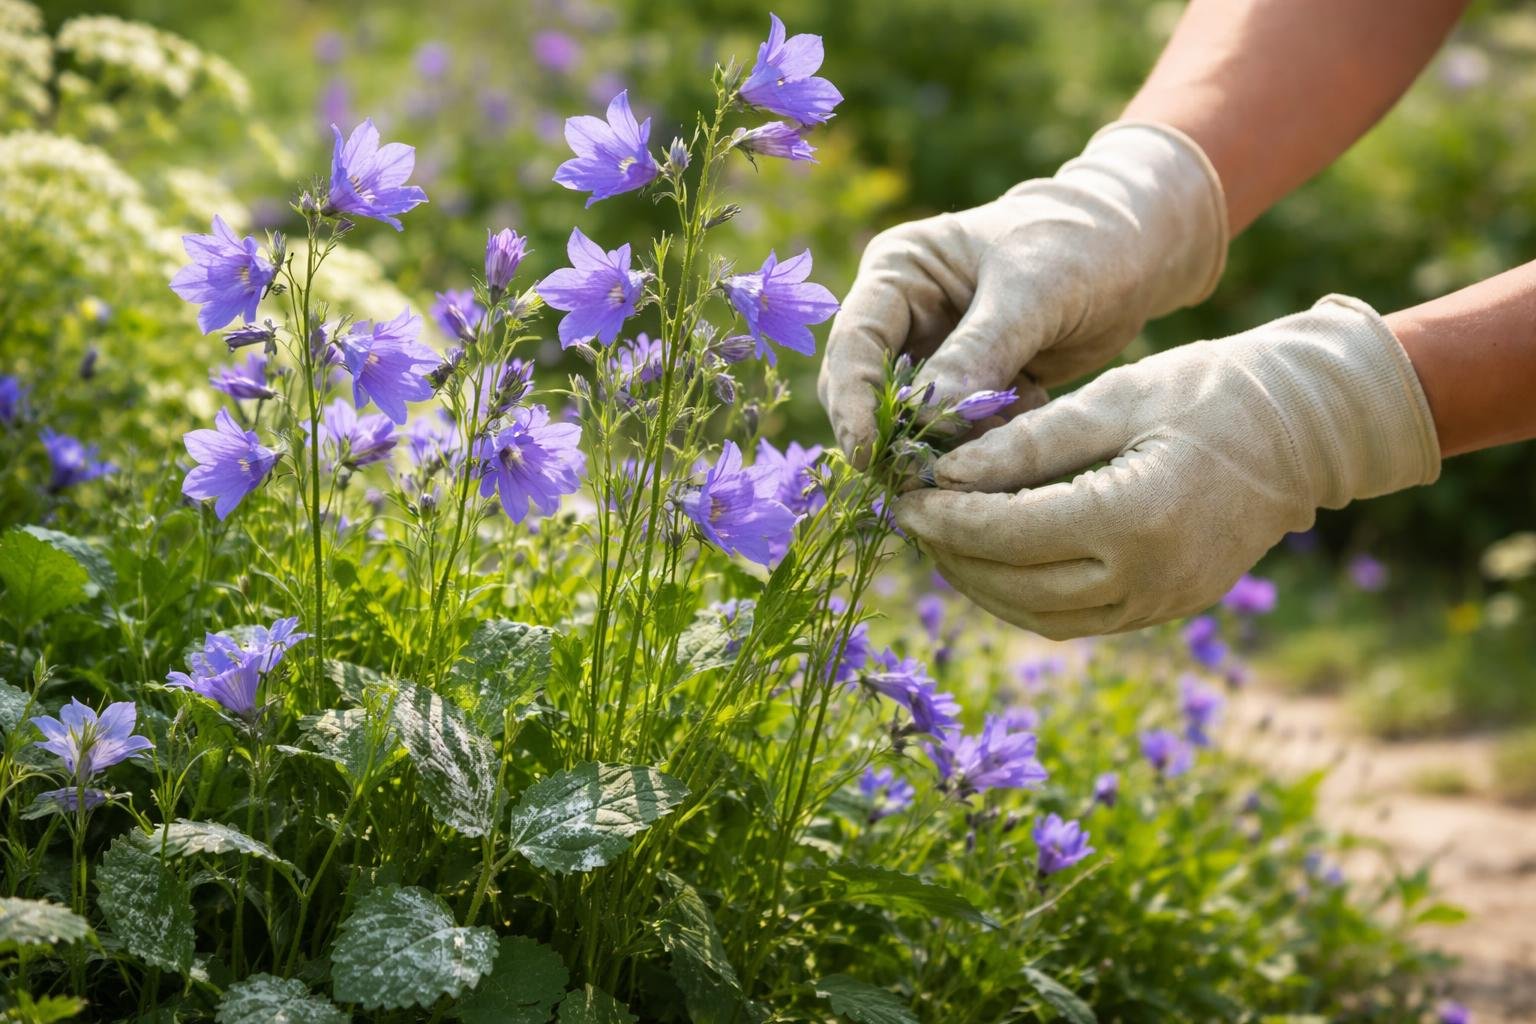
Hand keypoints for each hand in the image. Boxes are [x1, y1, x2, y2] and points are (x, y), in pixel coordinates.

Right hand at [818, 121, 1226, 466]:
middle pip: (868, 394)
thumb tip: (927, 417)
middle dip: (893, 438)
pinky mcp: (965, 393)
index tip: (867, 453)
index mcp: (899, 272)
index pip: (854, 344)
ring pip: (910, 425)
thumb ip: (980, 351)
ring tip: (999, 441)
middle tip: (922, 480)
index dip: (853, 401)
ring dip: (943, 449)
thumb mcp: (1033, 291)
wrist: (1132, 253)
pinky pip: (955, 438)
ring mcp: (932, 357)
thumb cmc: (1079, 246)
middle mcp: (902, 317)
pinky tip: (1026, 423)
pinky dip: (982, 448)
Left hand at [893, 296, 1440, 638]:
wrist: (1305, 429)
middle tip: (912, 518)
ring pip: (1040, 615)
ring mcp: (1161, 602)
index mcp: (1135, 516)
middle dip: (954, 555)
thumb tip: (946, 472)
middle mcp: (1149, 576)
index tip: (905, 496)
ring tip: (942, 540)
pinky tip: (993, 560)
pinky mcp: (1165, 609)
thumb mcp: (1114, 398)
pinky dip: (1024, 597)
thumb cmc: (1208, 391)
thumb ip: (1028, 442)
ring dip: (981, 584)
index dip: (948, 518)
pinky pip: (1074, 619)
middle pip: (1017, 586)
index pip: (1011, 531)